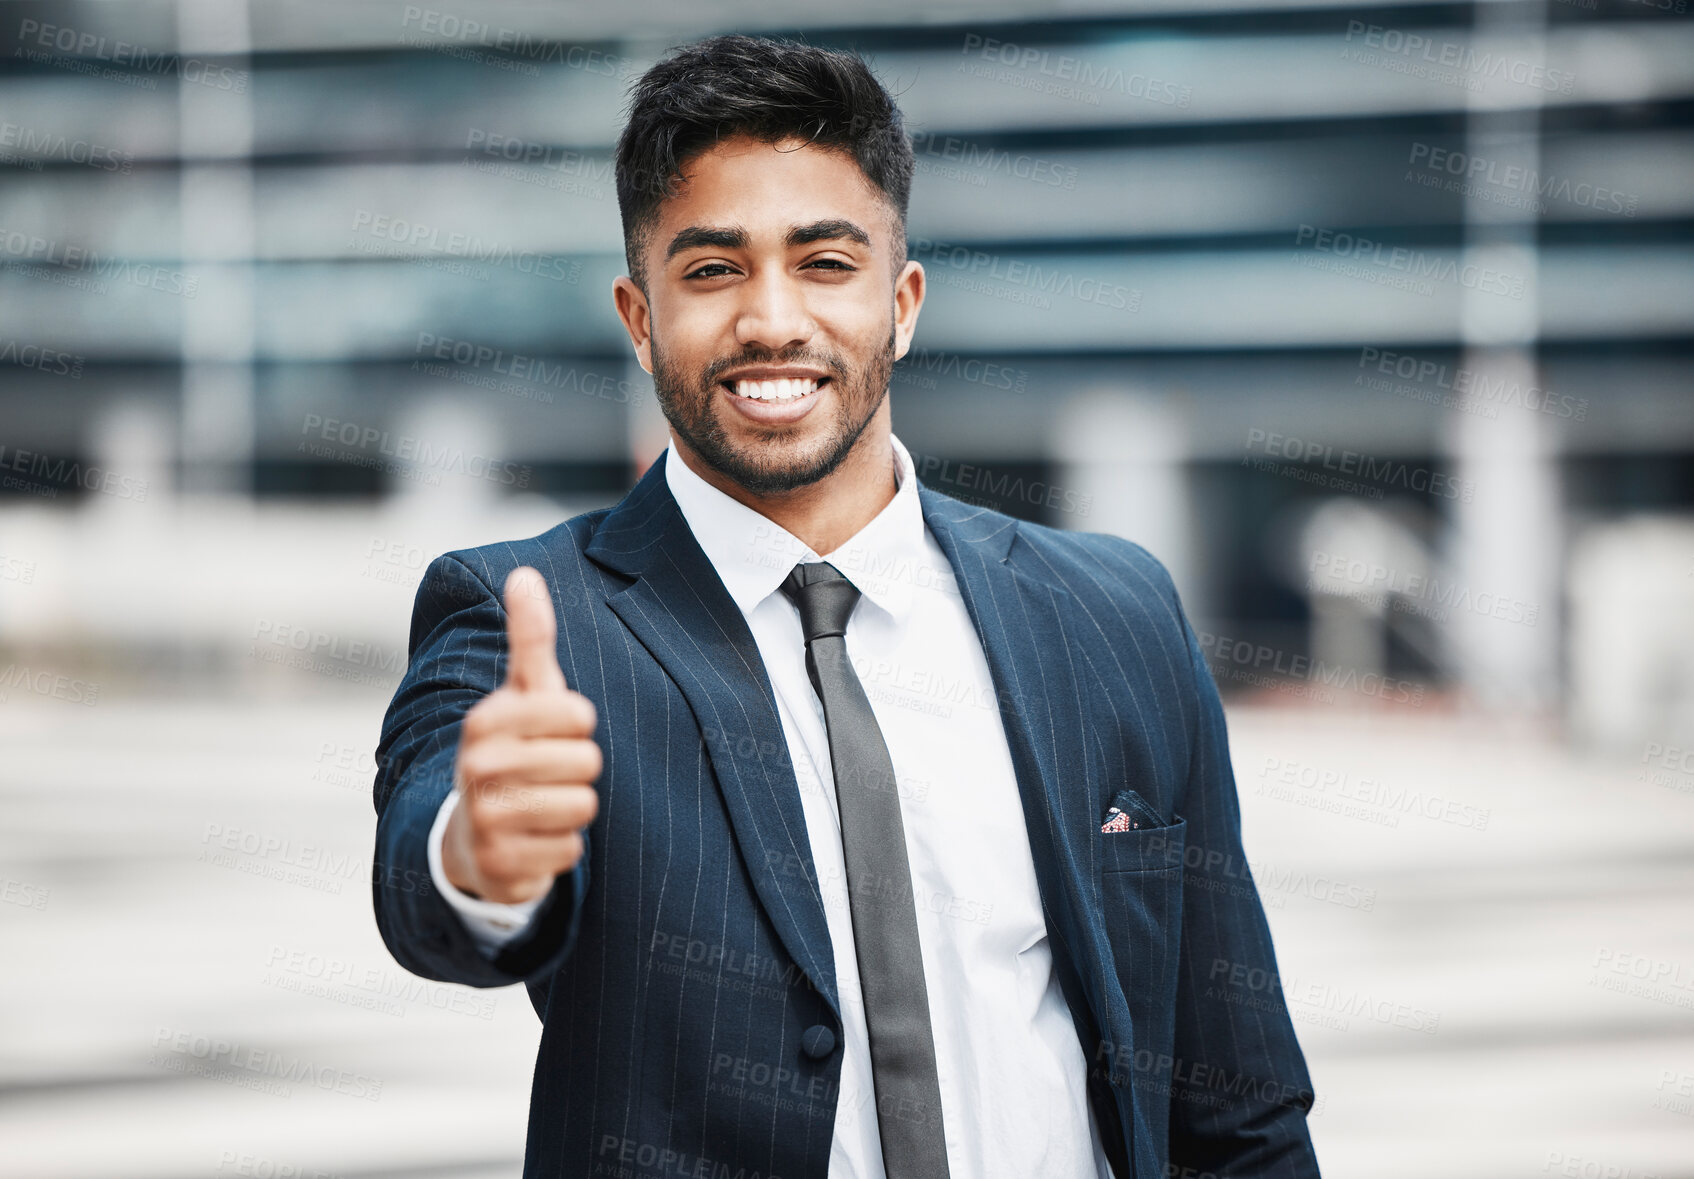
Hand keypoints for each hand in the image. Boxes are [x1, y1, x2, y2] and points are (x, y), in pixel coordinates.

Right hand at [442, 566, 600, 903]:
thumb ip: (530, 637)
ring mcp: (484, 818)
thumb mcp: (523, 692)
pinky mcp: (498, 866)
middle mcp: (476, 767)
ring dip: (573, 809)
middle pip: (586, 762)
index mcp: (485, 720)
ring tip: (540, 804)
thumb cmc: (515, 748)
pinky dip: (562, 847)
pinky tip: (534, 838)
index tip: (552, 731)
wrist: (473, 832)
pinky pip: (571, 851)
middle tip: (547, 774)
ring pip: (582, 807)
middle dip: (579, 770)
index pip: (578, 714)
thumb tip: (526, 574)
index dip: (577, 725)